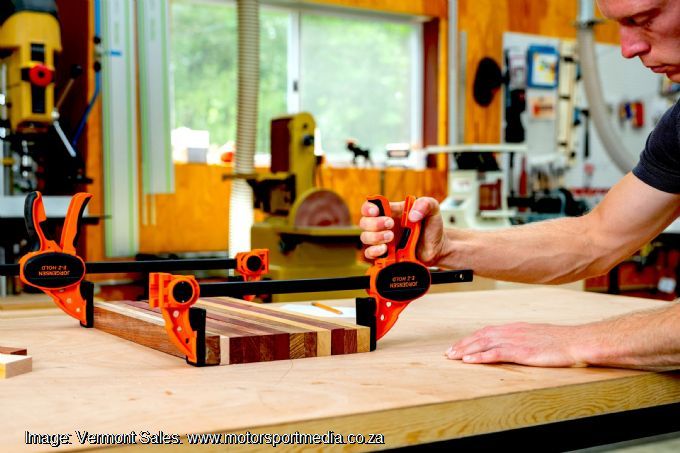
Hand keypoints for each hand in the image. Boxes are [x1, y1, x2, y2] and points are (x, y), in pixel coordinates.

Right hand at [359, 197, 448, 265]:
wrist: (437, 248)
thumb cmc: (431, 227)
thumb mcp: (433, 209)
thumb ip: (425, 204)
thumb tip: (412, 215)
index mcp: (391, 212)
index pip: (370, 206)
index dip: (368, 208)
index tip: (376, 211)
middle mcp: (383, 225)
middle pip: (364, 222)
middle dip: (375, 223)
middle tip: (390, 224)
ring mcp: (383, 240)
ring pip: (365, 237)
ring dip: (375, 237)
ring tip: (390, 237)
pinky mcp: (385, 254)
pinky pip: (369, 253)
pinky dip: (375, 251)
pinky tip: (386, 250)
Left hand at [445, 322, 586, 366]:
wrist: (575, 341)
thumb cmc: (559, 341)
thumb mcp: (535, 336)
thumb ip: (520, 338)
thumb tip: (509, 344)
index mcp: (514, 328)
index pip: (486, 332)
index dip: (470, 339)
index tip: (458, 345)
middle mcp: (511, 332)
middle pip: (480, 337)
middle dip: (463, 345)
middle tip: (448, 353)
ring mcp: (515, 341)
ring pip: (484, 344)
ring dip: (466, 351)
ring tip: (453, 357)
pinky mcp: (521, 352)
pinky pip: (496, 354)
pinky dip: (481, 357)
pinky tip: (470, 360)